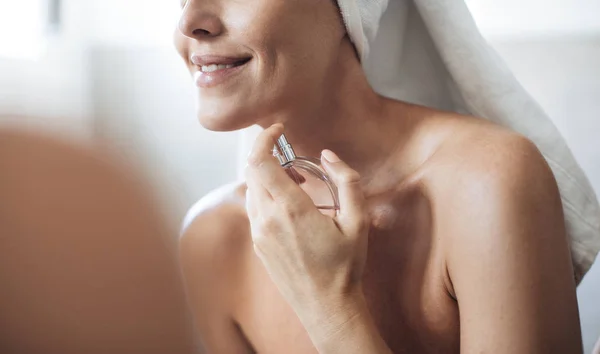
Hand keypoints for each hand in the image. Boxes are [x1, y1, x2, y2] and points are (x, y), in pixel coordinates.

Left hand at [245, 124, 369, 310]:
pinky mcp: (258, 245)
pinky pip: (254, 209)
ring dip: (268, 178)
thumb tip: (328, 155)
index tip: (278, 129)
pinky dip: (266, 196)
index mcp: (290, 210)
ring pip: (251, 190)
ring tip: (296, 185)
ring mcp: (259, 234)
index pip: (260, 161)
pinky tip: (290, 208)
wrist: (326, 307)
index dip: (264, 138)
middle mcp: (267, 220)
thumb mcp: (358, 221)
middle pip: (252, 172)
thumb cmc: (345, 265)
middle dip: (270, 158)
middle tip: (296, 164)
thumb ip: (347, 180)